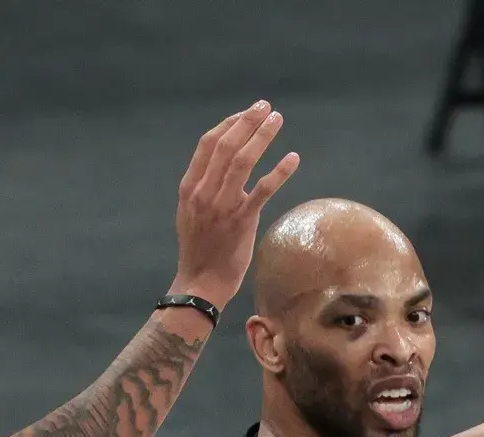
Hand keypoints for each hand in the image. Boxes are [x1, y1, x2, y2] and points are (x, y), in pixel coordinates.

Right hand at [173, 102, 300, 306]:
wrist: (201, 283)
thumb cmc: (200, 249)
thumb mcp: (192, 212)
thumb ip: (204, 188)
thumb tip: (223, 167)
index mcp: (190, 187)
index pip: (208, 145)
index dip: (228, 125)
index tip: (245, 114)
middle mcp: (204, 191)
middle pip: (226, 145)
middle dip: (247, 121)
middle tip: (265, 106)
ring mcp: (223, 205)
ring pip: (243, 160)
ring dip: (262, 136)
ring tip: (277, 120)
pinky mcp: (242, 220)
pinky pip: (264, 189)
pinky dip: (280, 171)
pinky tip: (293, 158)